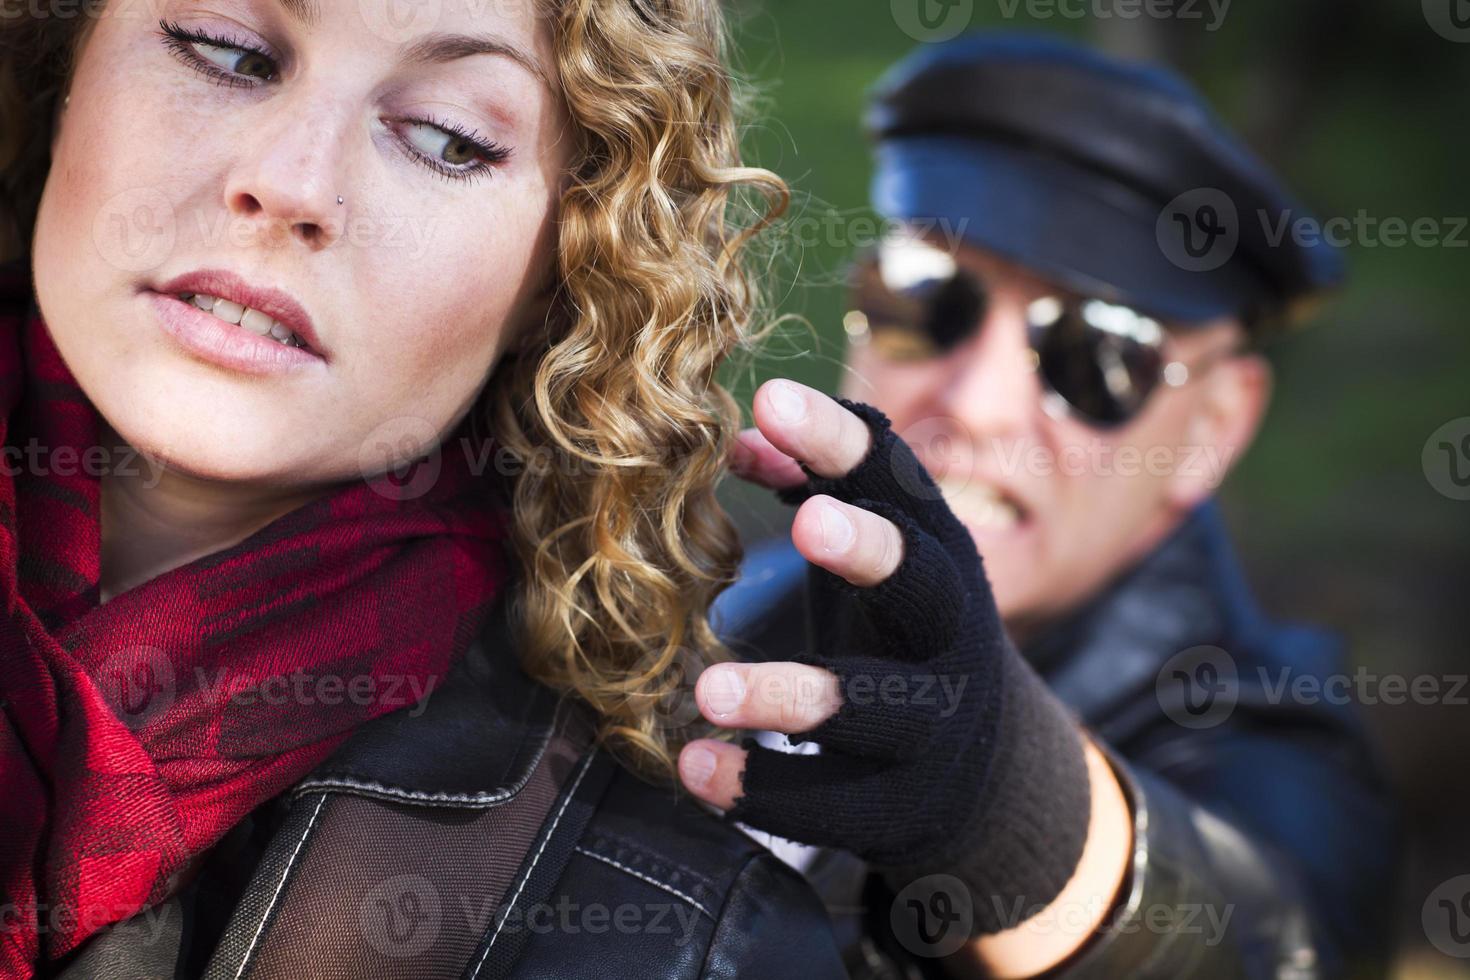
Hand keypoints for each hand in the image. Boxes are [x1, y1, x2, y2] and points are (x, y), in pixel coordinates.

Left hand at [677, 379, 916, 807]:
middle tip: (807, 522)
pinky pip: (832, 801)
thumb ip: (812, 485)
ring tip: (708, 691)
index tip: (772, 401)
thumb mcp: (875, 551)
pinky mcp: (900, 802)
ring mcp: (933, 721)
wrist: (984, 768)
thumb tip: (738, 436)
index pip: (898, 482)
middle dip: (871, 549)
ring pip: (876, 708)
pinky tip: (694, 770)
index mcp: (937, 552)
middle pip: (924, 585)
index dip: (838, 440)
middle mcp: (950, 630)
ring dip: (792, 695)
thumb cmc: (902, 628)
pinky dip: (761, 788)